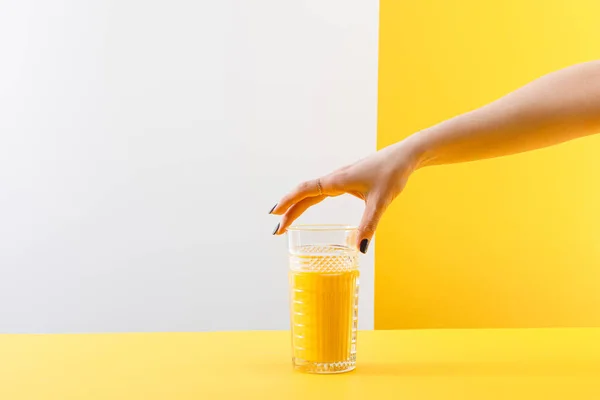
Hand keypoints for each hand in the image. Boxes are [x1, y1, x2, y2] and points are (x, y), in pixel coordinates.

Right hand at [270, 139, 421, 252]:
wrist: (405, 155)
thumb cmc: (393, 173)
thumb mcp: (381, 201)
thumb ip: (369, 225)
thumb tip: (359, 249)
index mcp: (338, 181)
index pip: (305, 191)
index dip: (288, 202)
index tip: (274, 214)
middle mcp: (335, 179)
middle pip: (304, 194)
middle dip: (289, 210)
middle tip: (276, 229)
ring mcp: (341, 179)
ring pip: (312, 192)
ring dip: (297, 205)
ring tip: (286, 219)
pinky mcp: (348, 180)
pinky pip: (322, 191)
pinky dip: (310, 199)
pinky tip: (308, 205)